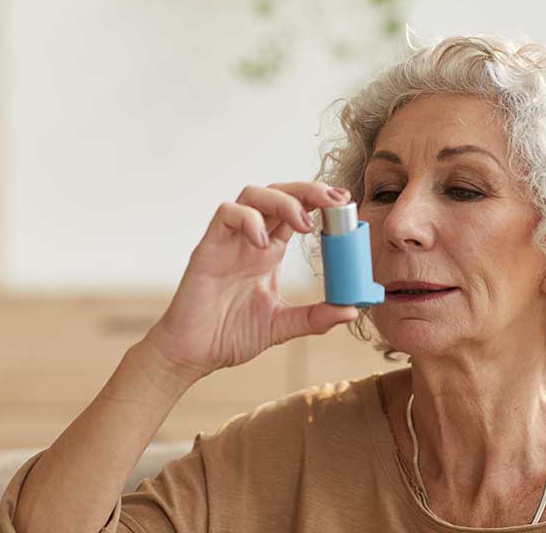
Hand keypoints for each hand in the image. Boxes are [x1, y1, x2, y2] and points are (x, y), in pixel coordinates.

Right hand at [143, 182, 357, 382]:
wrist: (194, 355)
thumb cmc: (230, 336)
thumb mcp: (283, 325)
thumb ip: (315, 318)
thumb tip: (351, 310)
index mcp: (269, 253)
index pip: (297, 212)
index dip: (319, 202)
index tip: (345, 203)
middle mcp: (250, 241)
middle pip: (279, 193)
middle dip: (308, 190)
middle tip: (335, 200)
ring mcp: (229, 241)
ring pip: (253, 194)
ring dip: (283, 200)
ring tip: (303, 223)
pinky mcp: (208, 248)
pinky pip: (226, 214)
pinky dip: (248, 220)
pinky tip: (262, 243)